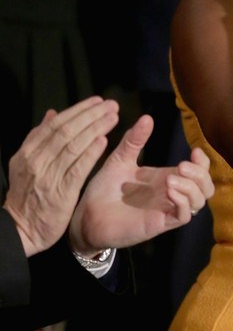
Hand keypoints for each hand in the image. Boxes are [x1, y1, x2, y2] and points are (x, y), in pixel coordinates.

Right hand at [3, 97, 120, 256]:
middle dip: (91, 115)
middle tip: (111, 106)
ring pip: (73, 146)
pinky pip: (77, 168)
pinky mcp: (60, 192)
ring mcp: (48, 175)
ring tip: (113, 118)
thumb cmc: (28, 195)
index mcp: (28, 151)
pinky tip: (104, 141)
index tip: (97, 102)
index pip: (55, 124)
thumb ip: (40, 138)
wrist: (21, 228)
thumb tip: (52, 114)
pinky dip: (90, 153)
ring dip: (95, 129)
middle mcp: (36, 160)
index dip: (78, 110)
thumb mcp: (27, 163)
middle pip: (66, 131)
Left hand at [68, 114, 214, 256]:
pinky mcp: (160, 224)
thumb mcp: (120, 160)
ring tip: (170, 179)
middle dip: (201, 174)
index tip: (194, 150)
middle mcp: (171, 194)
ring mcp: (167, 209)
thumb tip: (147, 117)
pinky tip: (168, 190)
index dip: (203, 162)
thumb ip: (134, 141)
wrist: (87, 215)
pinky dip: (182, 202)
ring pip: (199, 201)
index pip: (199, 171)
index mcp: (166, 178)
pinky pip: (184, 215)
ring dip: (191, 187)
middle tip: (182, 165)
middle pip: (206, 187)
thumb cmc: (104, 190)